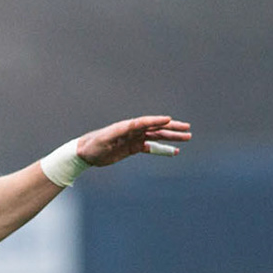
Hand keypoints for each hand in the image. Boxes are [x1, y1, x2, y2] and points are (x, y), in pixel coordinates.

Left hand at [74, 116, 191, 166]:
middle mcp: (133, 130)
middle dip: (172, 128)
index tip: (169, 120)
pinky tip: (174, 151)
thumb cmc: (94, 144)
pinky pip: (151, 148)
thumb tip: (132, 126)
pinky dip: (163, 149)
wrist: (85, 153)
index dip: (157, 121)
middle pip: (156, 128)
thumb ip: (120, 132)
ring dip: (172, 137)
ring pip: (157, 137)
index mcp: (127, 126)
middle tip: (188, 129)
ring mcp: (135, 139)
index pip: (145, 122)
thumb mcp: (106, 138)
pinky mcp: (133, 148)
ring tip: (187, 138)